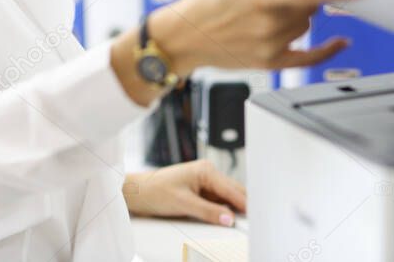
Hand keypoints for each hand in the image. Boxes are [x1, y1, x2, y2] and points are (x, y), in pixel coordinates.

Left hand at [122, 159, 245, 226]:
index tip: (255, 217)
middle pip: (233, 192)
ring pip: (226, 197)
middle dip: (242, 206)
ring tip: (241, 222)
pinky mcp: (200, 191)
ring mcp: (204, 182)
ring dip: (232, 209)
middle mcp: (208, 173)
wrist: (138, 193)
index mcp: (206, 170)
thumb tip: (228, 219)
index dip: (244, 204)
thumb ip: (208, 211)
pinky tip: (226, 219)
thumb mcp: (183, 203)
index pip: (232, 190)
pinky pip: (217, 201)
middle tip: (253, 222)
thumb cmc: (155, 191)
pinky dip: (222, 210)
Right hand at [149, 0, 361, 75]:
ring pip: (307, 24)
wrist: (184, 36)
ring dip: (302, 14)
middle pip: (310, 6)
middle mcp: (265, 23)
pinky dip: (327, 49)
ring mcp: (268, 46)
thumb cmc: (209, 0)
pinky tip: (341, 41)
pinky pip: (309, 58)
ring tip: (275, 10)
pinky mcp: (269, 63)